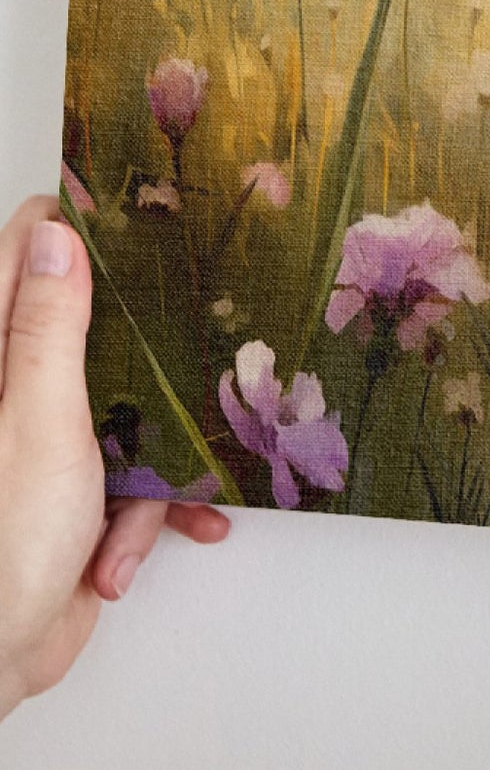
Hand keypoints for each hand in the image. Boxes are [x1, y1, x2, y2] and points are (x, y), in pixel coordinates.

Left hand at [0, 195, 228, 719]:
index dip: (81, 231)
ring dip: (154, 461)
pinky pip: (135, 476)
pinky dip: (147, 514)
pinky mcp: (73, 491)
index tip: (145, 220)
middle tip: (191, 349)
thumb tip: (56, 236)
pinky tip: (130, 549)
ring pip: (131, 407)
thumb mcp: (40, 424)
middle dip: (150, 361)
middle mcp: (14, 392)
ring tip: (140, 507)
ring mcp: (44, 442)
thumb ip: (50, 330)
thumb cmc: (1, 549)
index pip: (27, 255)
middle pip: (94, 331)